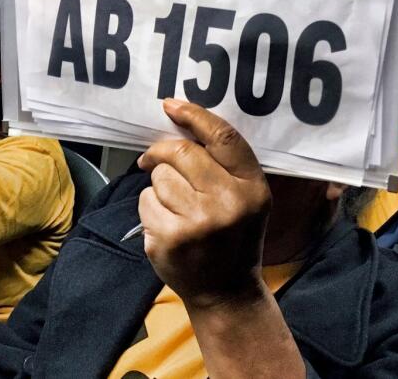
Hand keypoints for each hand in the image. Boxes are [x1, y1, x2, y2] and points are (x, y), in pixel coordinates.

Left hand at [138, 99, 270, 308]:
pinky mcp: (170, 239)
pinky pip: (145, 201)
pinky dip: (149, 208)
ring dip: (159, 186)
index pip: (223, 137)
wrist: (225, 292)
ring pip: (159, 176)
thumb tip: (180, 124)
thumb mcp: (246, 200)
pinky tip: (166, 225)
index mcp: (252, 188)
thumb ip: (223, 166)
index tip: (171, 105)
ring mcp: (198, 223)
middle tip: (153, 160)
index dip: (194, 115)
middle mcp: (228, 204)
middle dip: (162, 153)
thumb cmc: (232, 237)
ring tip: (175, 207)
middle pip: (181, 153)